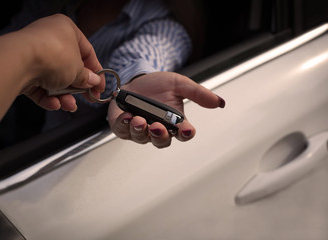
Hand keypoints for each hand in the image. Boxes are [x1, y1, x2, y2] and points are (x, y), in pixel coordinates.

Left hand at [19, 14, 104, 111]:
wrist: (19, 61)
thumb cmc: (53, 55)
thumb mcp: (78, 69)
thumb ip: (87, 78)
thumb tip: (93, 82)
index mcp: (66, 30)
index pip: (87, 52)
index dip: (96, 72)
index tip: (100, 87)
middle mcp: (49, 39)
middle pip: (70, 68)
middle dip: (78, 87)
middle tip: (88, 98)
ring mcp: (35, 55)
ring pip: (54, 80)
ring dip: (64, 96)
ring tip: (69, 105)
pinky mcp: (23, 71)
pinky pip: (40, 87)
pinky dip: (48, 97)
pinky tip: (54, 104)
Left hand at [107, 72, 224, 147]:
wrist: (136, 80)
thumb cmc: (157, 86)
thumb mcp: (179, 84)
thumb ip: (197, 93)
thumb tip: (219, 102)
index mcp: (174, 122)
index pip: (183, 133)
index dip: (185, 134)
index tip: (187, 130)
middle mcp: (158, 129)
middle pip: (162, 141)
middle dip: (160, 136)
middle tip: (158, 127)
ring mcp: (140, 130)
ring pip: (142, 138)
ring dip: (141, 130)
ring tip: (139, 119)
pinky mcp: (123, 126)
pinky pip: (123, 131)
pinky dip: (124, 125)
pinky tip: (127, 117)